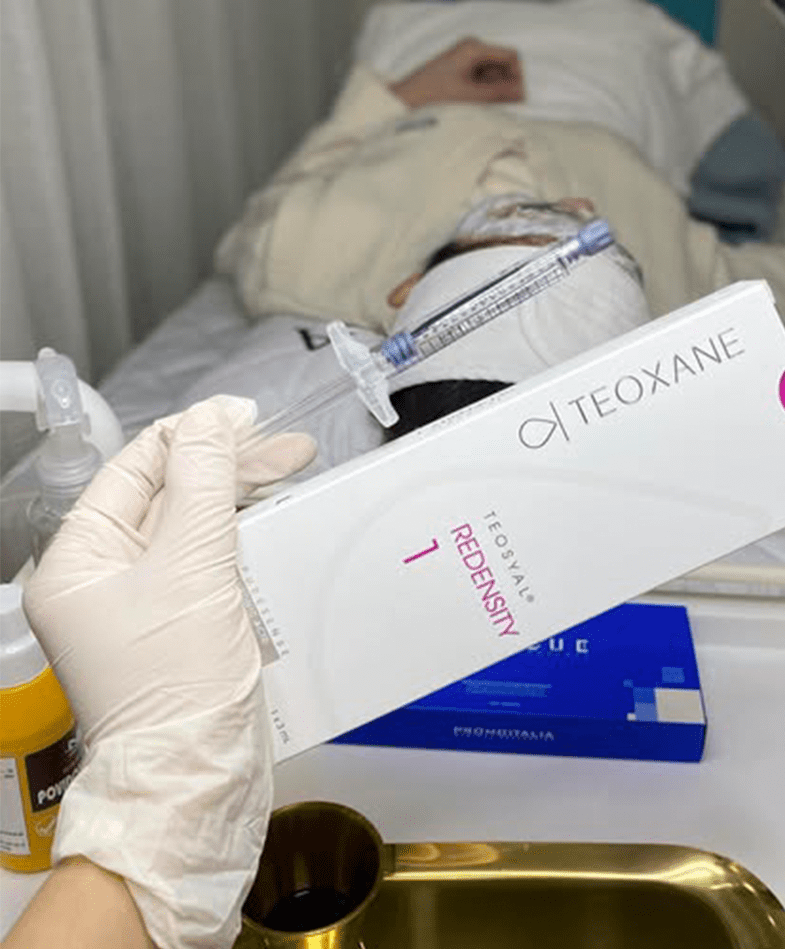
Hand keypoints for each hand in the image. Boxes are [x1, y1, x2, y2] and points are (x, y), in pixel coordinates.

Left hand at [23, 396, 315, 948]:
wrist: (198, 777)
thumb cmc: (179, 679)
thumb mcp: (192, 564)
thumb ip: (203, 481)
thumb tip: (212, 417)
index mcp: (80, 559)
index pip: (135, 469)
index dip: (193, 434)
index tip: (248, 416)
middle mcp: (103, 578)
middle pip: (168, 497)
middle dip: (228, 468)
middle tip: (291, 447)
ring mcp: (142, 604)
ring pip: (194, 529)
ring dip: (241, 500)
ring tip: (293, 472)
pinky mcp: (179, 625)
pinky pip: (208, 564)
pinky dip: (242, 540)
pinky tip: (276, 520)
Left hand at [390, 36, 524, 107]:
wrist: (404, 102)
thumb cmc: (432, 95)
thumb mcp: (471, 96)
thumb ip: (499, 93)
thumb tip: (525, 92)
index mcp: (474, 47)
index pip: (511, 57)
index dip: (520, 77)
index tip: (521, 99)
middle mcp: (471, 49)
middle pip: (504, 66)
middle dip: (507, 86)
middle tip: (506, 108)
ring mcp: (466, 60)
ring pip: (494, 76)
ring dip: (496, 92)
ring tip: (488, 108)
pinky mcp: (461, 72)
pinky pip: (483, 82)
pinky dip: (486, 94)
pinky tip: (479, 107)